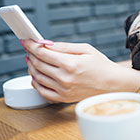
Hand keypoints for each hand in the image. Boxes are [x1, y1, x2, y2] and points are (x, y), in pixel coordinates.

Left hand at [22, 40, 139, 102]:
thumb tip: (45, 44)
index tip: (26, 41)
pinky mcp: (64, 98)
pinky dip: (35, 82)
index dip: (31, 45)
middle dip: (30, 54)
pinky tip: (37, 75)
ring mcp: (63, 90)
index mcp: (70, 63)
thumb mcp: (86, 49)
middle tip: (29, 49)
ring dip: (31, 67)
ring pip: (37, 77)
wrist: (113, 84)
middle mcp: (65, 78)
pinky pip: (42, 91)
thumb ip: (63, 46)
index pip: (42, 53)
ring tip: (32, 60)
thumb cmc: (102, 65)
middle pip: (37, 64)